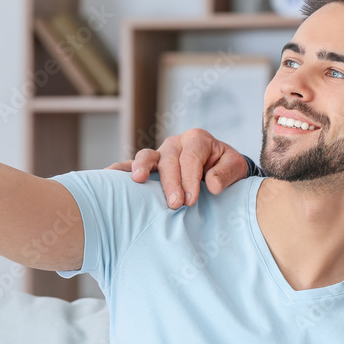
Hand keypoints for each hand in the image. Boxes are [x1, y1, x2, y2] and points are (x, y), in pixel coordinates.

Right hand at [105, 128, 247, 208]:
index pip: (190, 158)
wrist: (220, 167)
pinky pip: (131, 164)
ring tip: (138, 181)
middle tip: (176, 204)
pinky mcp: (150, 165)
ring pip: (147, 156)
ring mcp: (160, 153)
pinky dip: (120, 169)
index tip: (191, 200)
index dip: (190, 179)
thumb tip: (212, 185)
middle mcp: (176, 143)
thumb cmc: (226, 167)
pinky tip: (108, 175)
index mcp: (197, 139)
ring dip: (141, 168)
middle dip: (171, 182)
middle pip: (169, 160)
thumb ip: (226, 173)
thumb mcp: (235, 167)